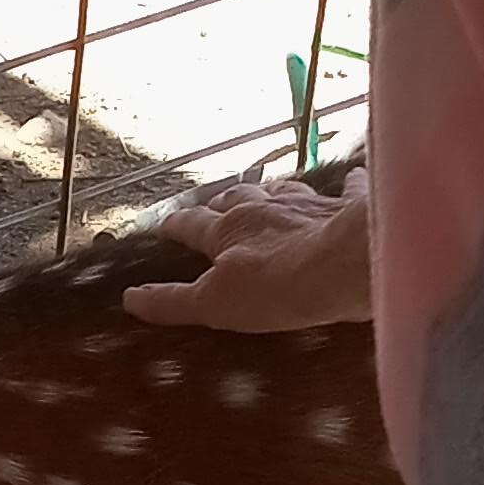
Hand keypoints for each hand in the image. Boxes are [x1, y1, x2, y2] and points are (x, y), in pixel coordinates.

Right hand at [124, 167, 372, 332]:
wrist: (348, 265)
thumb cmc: (279, 288)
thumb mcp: (215, 305)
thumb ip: (173, 301)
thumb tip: (132, 298)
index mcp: (226, 229)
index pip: (190, 224)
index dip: (173, 226)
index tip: (162, 227)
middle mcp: (262, 206)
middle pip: (233, 196)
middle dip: (220, 201)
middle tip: (214, 207)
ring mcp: (306, 202)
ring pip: (280, 189)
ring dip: (270, 191)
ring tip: (266, 193)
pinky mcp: (346, 207)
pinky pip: (345, 188)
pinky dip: (346, 186)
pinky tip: (351, 180)